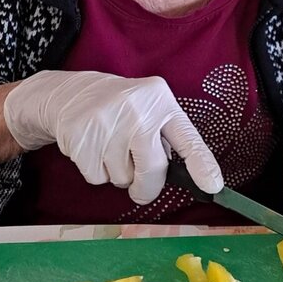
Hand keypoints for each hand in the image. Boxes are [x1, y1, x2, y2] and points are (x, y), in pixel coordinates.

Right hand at [3, 71, 222, 204]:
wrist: (69, 93)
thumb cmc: (119, 108)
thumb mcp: (149, 108)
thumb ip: (166, 138)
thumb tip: (187, 178)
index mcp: (160, 100)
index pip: (187, 139)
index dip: (202, 165)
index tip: (213, 186)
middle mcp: (137, 110)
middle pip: (153, 170)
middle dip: (147, 188)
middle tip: (141, 188)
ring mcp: (107, 123)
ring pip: (122, 178)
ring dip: (118, 174)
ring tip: (109, 147)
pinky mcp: (82, 138)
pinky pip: (98, 178)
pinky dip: (96, 172)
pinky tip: (93, 149)